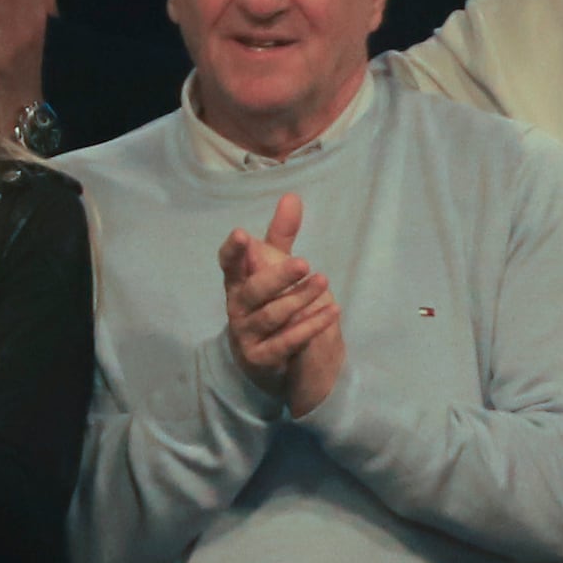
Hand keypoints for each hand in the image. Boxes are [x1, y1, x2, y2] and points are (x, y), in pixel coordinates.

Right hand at [220, 190, 343, 416]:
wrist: (279, 365)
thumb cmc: (276, 308)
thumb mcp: (279, 271)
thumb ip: (281, 236)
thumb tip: (291, 197)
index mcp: (239, 284)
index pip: (229, 266)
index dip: (233, 252)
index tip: (241, 234)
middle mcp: (238, 308)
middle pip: (253, 290)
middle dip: (277, 276)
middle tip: (305, 263)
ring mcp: (247, 334)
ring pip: (271, 315)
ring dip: (299, 300)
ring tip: (324, 283)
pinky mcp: (262, 357)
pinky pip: (286, 341)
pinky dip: (309, 327)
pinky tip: (332, 312)